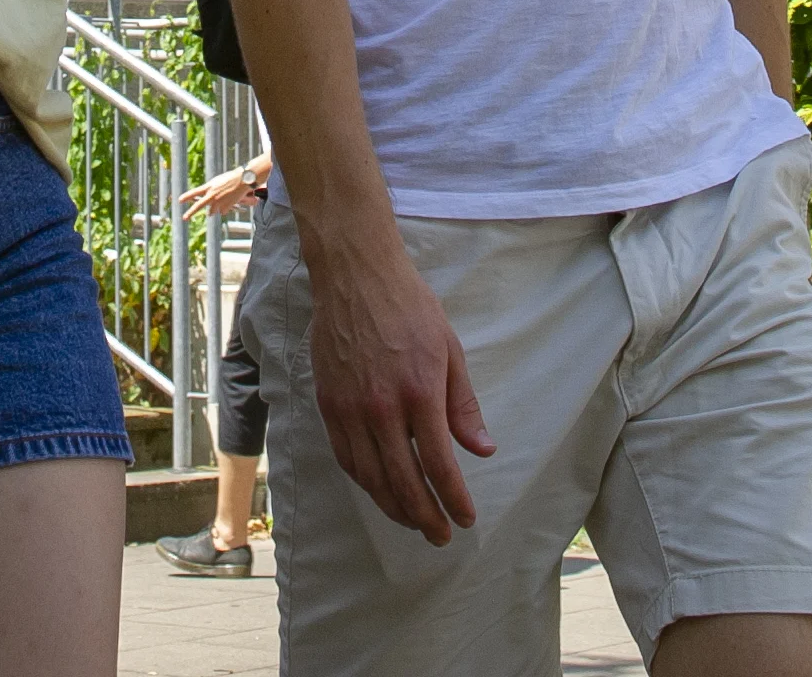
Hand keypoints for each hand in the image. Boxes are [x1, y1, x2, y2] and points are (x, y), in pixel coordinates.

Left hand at [178, 155, 271, 216]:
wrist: (242, 180)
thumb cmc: (230, 179)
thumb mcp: (217, 182)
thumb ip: (211, 192)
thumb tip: (209, 207)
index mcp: (209, 186)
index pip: (195, 192)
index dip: (187, 196)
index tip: (179, 200)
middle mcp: (212, 195)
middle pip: (199, 205)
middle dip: (191, 212)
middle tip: (184, 218)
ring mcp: (219, 202)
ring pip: (212, 211)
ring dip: (215, 209)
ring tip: (223, 200)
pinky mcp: (226, 207)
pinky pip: (222, 212)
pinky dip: (225, 208)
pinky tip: (230, 201)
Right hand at [309, 234, 490, 543]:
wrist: (356, 276)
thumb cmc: (410, 307)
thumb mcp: (450, 350)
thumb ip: (463, 406)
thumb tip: (483, 451)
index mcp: (419, 392)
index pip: (440, 465)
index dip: (454, 500)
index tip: (466, 519)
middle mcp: (382, 407)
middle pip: (403, 482)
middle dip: (426, 517)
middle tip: (441, 535)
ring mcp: (350, 408)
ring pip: (371, 478)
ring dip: (394, 508)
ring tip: (413, 522)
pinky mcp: (328, 404)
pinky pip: (346, 458)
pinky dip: (365, 482)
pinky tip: (380, 490)